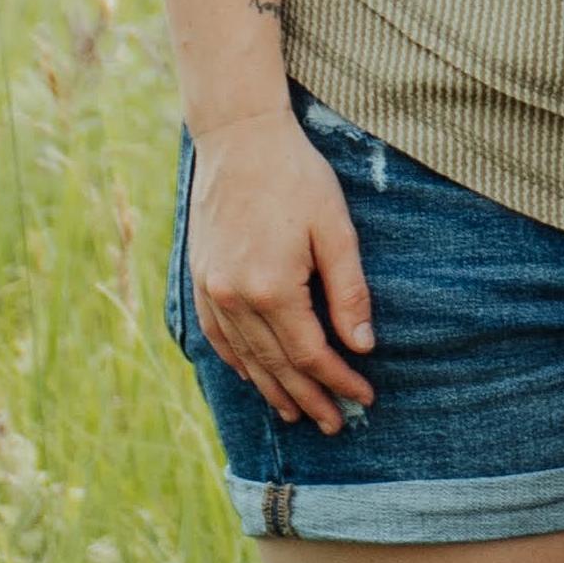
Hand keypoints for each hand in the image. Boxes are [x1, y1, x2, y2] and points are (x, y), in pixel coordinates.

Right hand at [187, 111, 375, 432]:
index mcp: (271, 288)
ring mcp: (211, 290)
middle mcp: (234, 297)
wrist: (238, 138)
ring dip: (273, 389)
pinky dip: (238, 361)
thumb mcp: (335, 229)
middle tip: (334, 423)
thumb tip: (362, 345)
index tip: (364, 397)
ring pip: (246, 357)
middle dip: (309, 396)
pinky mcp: (200, 279)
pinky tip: (253, 376)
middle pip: (277, 364)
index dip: (338, 380)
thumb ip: (348, 291)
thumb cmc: (295, 177)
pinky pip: (218, 336)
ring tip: (297, 412)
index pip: (310, 354)